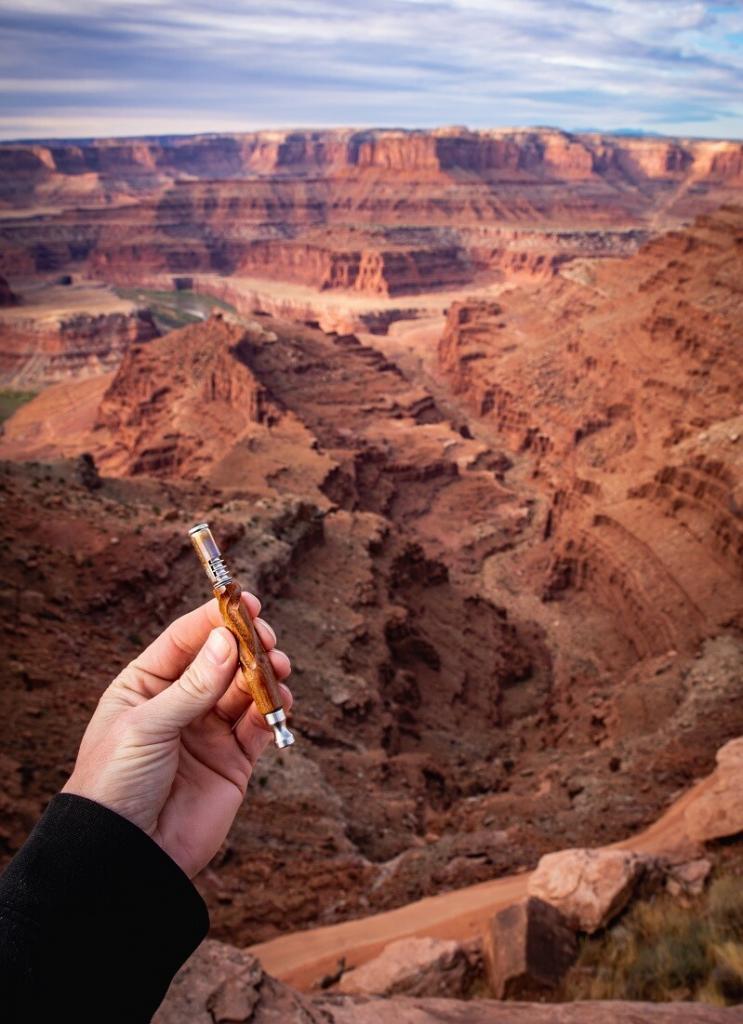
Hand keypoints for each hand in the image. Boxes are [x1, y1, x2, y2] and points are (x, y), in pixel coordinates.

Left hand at [61, 593, 291, 877]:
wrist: (124, 856)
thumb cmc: (115, 784)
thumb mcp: (148, 726)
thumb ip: (192, 686)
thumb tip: (227, 640)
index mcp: (146, 686)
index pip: (185, 640)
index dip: (215, 618)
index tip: (244, 603)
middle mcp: (180, 704)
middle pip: (222, 659)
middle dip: (248, 645)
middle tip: (267, 639)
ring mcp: (208, 732)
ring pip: (245, 688)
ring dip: (265, 674)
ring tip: (278, 668)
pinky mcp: (234, 762)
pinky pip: (259, 725)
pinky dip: (273, 709)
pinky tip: (280, 700)